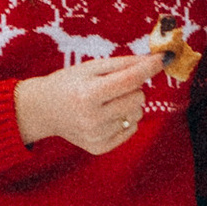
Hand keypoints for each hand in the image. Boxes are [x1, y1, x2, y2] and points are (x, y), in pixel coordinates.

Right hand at [17, 56, 152, 152]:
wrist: (43, 110)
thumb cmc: (69, 83)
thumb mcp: (91, 67)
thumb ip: (123, 64)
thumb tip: (154, 61)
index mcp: (88, 94)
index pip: (130, 80)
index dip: (149, 67)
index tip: (164, 58)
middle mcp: (92, 118)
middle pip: (138, 97)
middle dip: (132, 88)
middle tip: (112, 87)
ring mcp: (96, 136)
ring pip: (137, 114)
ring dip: (128, 105)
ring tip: (107, 102)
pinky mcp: (99, 148)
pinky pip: (131, 130)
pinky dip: (124, 120)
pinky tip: (106, 116)